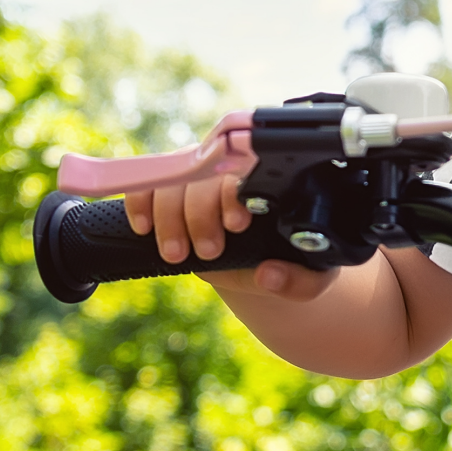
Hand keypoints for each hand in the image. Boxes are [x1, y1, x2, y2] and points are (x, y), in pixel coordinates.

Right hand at [121, 177, 340, 300]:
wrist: (264, 260)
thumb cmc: (290, 261)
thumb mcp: (311, 277)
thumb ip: (300, 281)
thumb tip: (268, 274)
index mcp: (272, 180)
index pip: (248, 169)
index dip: (233, 194)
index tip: (237, 225)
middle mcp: (234, 169)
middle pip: (205, 174)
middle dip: (198, 215)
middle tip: (208, 252)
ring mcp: (201, 174)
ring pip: (173, 178)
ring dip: (168, 217)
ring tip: (176, 255)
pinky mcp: (173, 186)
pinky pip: (148, 183)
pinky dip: (140, 203)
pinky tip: (143, 229)